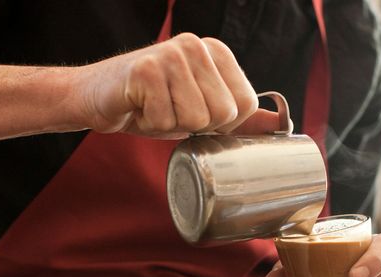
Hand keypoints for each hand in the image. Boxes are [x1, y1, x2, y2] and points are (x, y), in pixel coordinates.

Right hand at [73, 33, 278, 137]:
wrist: (98, 96)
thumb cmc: (153, 104)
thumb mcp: (203, 109)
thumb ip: (242, 117)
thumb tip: (281, 124)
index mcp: (217, 52)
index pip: (246, 104)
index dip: (223, 123)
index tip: (198, 113)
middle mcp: (197, 46)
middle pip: (223, 114)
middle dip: (197, 126)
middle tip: (172, 109)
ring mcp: (171, 54)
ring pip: (195, 120)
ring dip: (172, 125)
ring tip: (156, 107)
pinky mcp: (146, 69)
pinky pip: (165, 121)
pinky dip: (150, 123)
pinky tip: (140, 106)